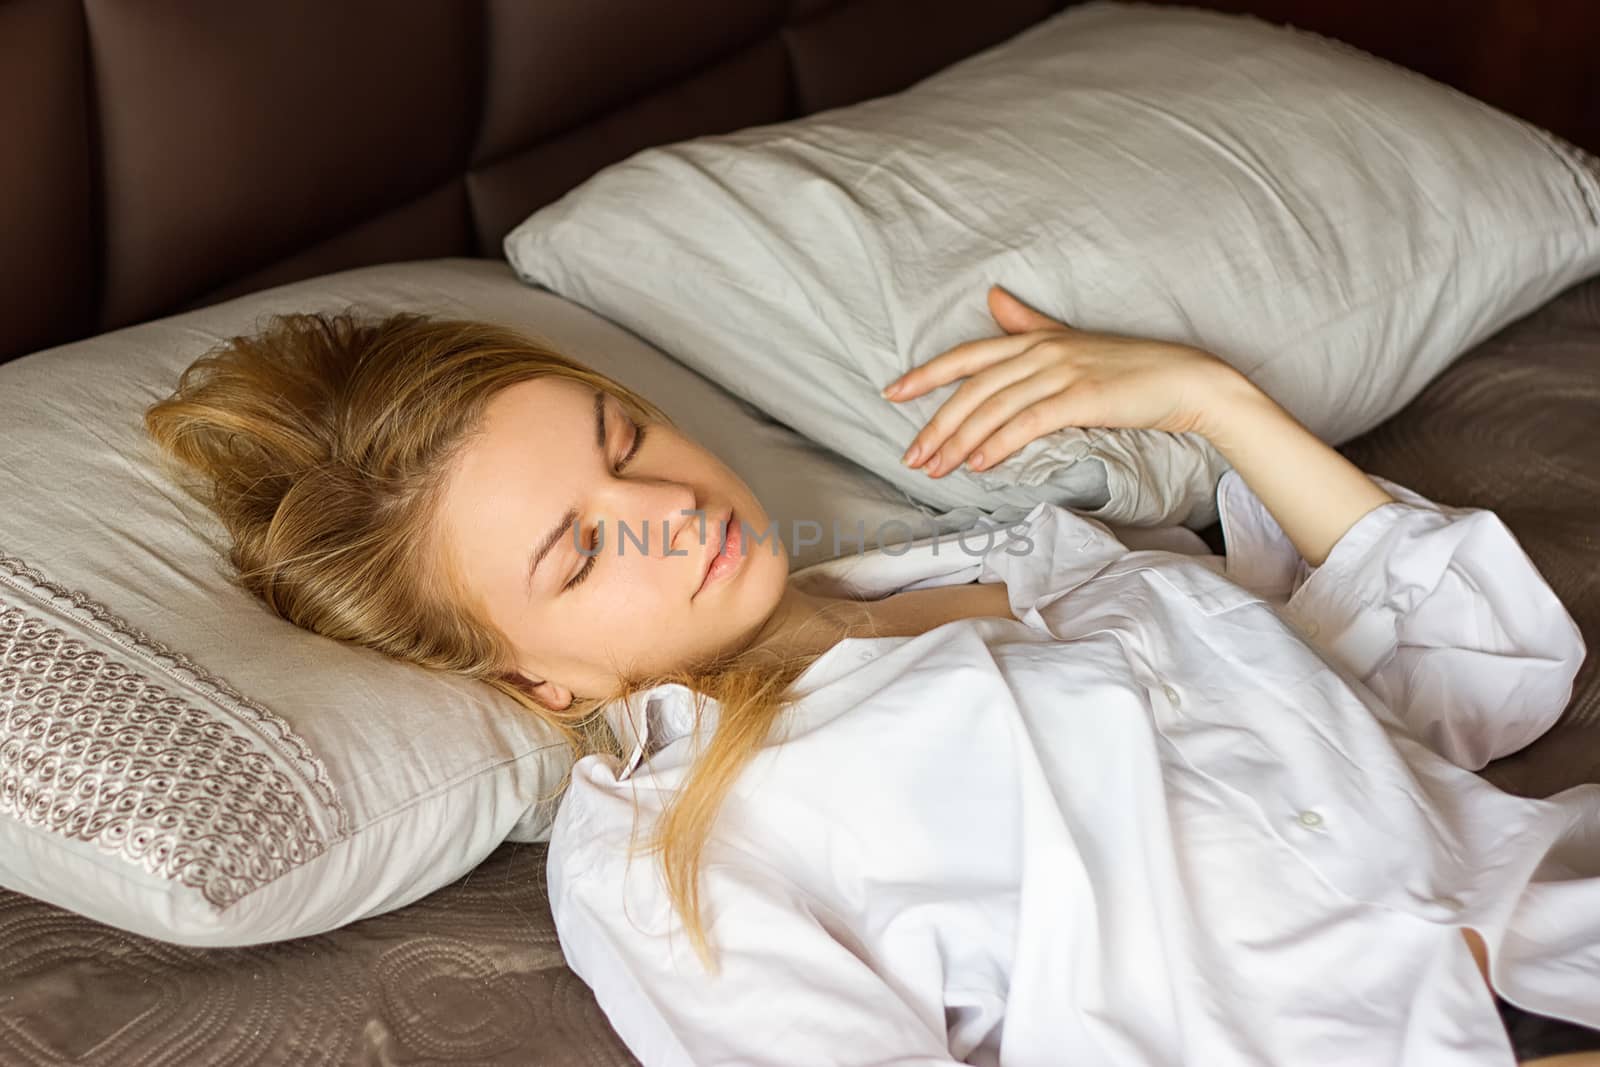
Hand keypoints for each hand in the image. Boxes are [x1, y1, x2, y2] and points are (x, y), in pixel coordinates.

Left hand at [881, 285, 1244, 477]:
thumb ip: (1030, 324)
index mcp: (1034, 338)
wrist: (1186, 380)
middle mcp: (1041, 351)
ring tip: (935, 470)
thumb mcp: (1072, 339)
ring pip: (993, 409)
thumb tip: (994, 298)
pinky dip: (998, 444)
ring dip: (958, 442)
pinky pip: (1027, 423)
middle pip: (972, 389)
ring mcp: (1061, 372)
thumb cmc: (1129, 366)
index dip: (927, 375)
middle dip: (936, 425)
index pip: (967, 356)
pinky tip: (979, 464)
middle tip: (911, 457)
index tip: (894, 394)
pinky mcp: (1081, 398)